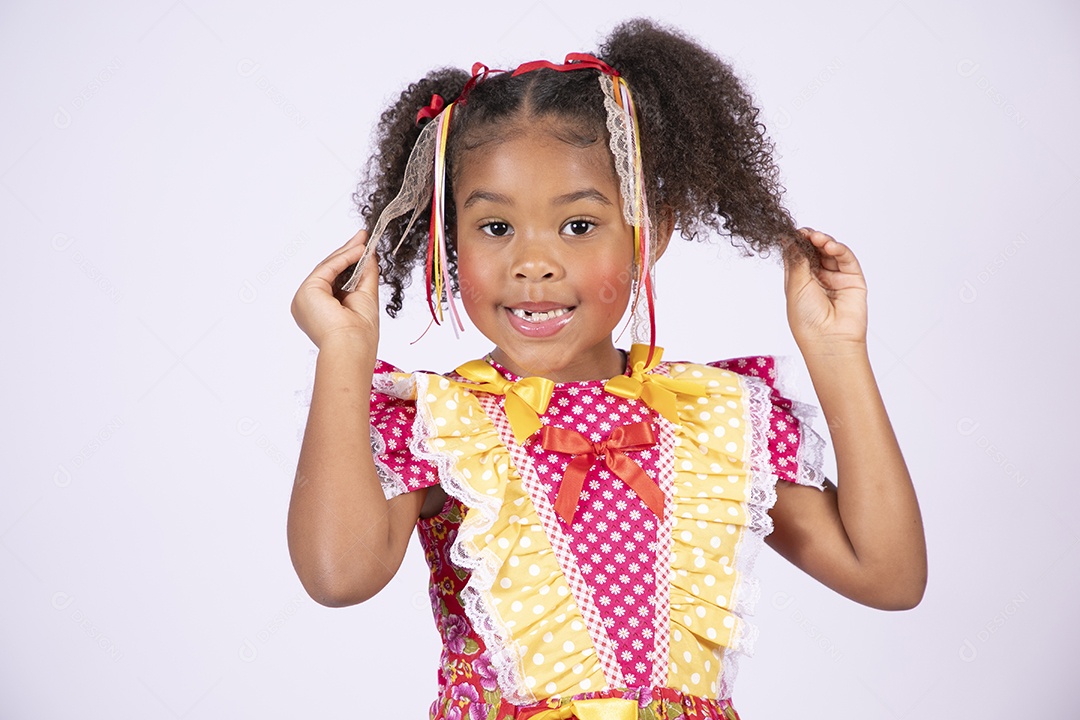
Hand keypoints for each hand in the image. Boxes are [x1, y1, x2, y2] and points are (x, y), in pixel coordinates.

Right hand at [290, 229, 378, 347]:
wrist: (352, 345)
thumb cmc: (359, 333)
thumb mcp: (366, 296)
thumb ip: (366, 273)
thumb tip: (369, 254)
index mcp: (321, 309)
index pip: (334, 280)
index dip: (349, 262)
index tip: (364, 248)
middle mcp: (309, 304)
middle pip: (328, 271)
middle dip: (347, 252)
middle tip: (363, 237)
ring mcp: (305, 297)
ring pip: (327, 267)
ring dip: (347, 252)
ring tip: (364, 241)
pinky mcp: (307, 291)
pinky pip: (327, 268)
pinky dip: (344, 258)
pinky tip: (359, 251)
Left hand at [783, 227, 867, 352]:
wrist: (828, 340)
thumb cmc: (807, 320)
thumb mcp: (795, 286)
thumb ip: (796, 261)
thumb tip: (789, 239)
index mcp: (800, 281)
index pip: (799, 255)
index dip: (796, 243)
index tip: (793, 233)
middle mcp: (818, 278)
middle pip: (815, 251)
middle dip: (810, 240)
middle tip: (805, 233)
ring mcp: (836, 278)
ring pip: (830, 252)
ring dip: (823, 242)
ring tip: (817, 238)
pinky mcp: (853, 279)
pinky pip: (846, 259)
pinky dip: (838, 249)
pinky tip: (829, 246)